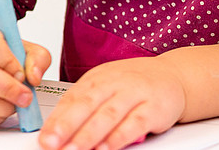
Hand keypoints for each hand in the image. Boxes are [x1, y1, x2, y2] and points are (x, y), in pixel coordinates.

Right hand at [0, 23, 50, 127]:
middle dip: (7, 90)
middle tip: (25, 97)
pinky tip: (1, 113)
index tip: (22, 74)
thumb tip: (34, 78)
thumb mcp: (24, 48)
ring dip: (0, 107)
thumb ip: (37, 58)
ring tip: (15, 105)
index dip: (9, 63)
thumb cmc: (2, 54)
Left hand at [38, 56, 186, 149]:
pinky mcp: (155, 108)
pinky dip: (119, 137)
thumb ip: (83, 105)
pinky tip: (106, 148)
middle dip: (67, 126)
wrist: (174, 76)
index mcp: (99, 77)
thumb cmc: (135, 85)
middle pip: (88, 104)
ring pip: (109, 114)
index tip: (45, 138)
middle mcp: (117, 82)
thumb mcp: (106, 87)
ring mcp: (137, 93)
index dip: (57, 120)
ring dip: (89, 135)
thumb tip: (54, 130)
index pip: (73, 98)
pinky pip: (135, 123)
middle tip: (52, 144)